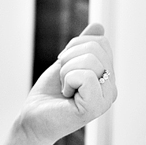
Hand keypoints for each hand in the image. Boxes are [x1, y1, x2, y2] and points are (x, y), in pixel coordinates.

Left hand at [17, 23, 116, 144]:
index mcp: (107, 77)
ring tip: (64, 87)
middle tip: (63, 78)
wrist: (34, 118)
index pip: (100, 41)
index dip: (74, 47)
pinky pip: (85, 76)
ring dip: (66, 70)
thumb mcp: (66, 63)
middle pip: (96, 47)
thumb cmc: (49, 93)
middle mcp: (111, 88)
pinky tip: (66, 94)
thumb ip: (83, 46)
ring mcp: (105, 99)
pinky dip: (67, 80)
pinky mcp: (94, 108)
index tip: (64, 65)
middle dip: (69, 57)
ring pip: (90, 59)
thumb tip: (98, 26)